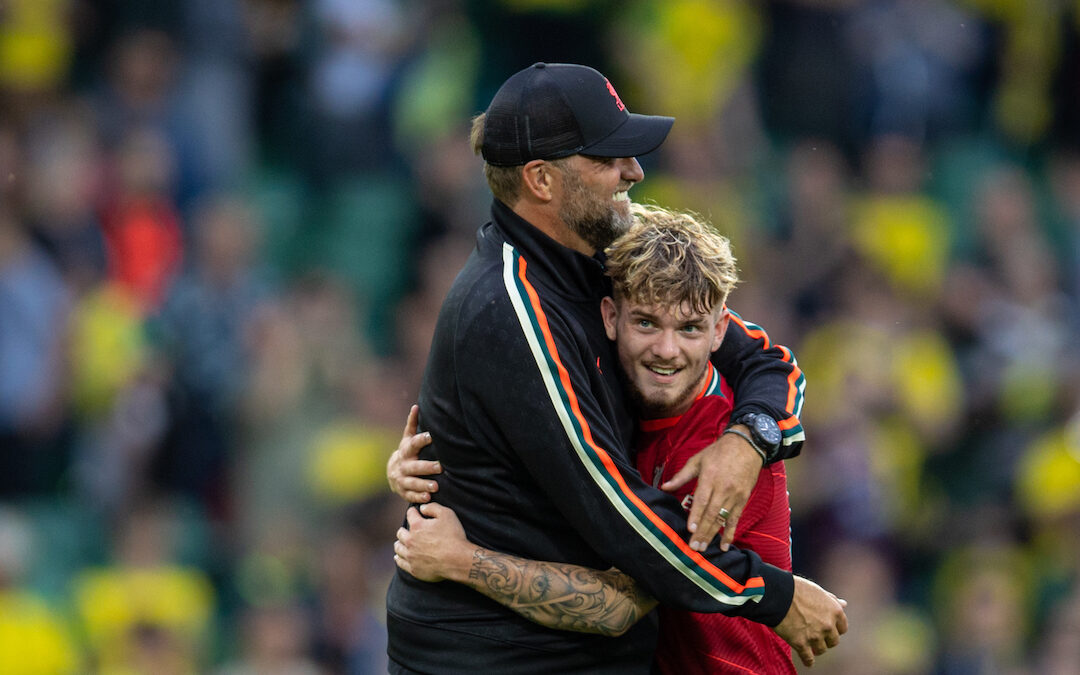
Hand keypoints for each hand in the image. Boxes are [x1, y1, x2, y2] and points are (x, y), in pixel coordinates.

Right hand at [386, 405, 439, 501]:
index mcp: (405, 451)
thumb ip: (412, 424)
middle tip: (441, 467)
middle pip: (414, 466)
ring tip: (436, 487)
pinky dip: (419, 497)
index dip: (421, 440)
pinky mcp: (403, 491)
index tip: (431, 436)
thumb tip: (416, 406)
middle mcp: (403, 465)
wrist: (392, 472)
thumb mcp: (407, 439)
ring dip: (424, 484)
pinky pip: (410, 495)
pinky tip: (428, 498)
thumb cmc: (407, 452)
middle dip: (427, 467)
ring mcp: (401, 479)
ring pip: (412, 482)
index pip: (413, 444)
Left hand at [394, 503, 473, 582]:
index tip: (415, 512)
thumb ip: (432, 507)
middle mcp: (410, 541)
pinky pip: (401, 563)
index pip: (410, 514)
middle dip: (404, 529)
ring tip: (401, 543)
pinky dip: (399, 558)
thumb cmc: (454, 536)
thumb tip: (422, 508)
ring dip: (400, 543)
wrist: (458, 560)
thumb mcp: (447, 514)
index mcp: (417, 526)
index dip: (413, 512)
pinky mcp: (414, 569)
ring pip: (398, 548)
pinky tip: (398, 557)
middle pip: (400, 533)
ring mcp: (411, 556)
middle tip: (409, 530)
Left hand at [661, 426, 761, 551]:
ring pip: (723, 519)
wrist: (747, 445)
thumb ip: (681, 476)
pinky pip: (735, 519)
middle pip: (712, 514)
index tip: (690, 529)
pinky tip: (724, 545)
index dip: (696, 516)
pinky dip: (730, 533)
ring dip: (713, 535)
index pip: (702, 500)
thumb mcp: (697, 460)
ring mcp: (735, 495)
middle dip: (702, 532)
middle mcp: (723, 488)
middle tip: (694, 547)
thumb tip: (664, 487)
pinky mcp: (743, 499)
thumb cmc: (718, 452)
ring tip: (704, 548)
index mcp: (710, 477)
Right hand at [773, 576, 847, 666]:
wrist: (777, 595)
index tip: (828, 628)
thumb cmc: (796, 589)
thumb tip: (844, 604)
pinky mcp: (801, 644)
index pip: (842, 628)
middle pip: (833, 641)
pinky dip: (808, 661)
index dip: (834, 628)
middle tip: (817, 636)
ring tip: (810, 645)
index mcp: (835, 611)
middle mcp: (828, 625)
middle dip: (826, 639)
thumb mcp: (817, 591)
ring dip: (816, 648)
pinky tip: (807, 661)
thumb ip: (831, 600)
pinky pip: (808, 658)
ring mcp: (815, 636)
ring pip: (821, 650)